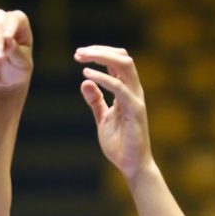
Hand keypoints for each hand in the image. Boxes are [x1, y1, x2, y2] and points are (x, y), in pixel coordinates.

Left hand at [74, 46, 152, 178]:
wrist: (132, 165)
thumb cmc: (119, 143)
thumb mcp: (103, 118)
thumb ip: (96, 101)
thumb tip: (85, 82)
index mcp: (126, 90)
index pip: (117, 62)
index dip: (99, 53)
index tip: (78, 54)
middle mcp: (134, 90)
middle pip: (122, 57)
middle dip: (100, 50)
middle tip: (78, 52)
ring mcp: (136, 99)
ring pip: (125, 65)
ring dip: (103, 57)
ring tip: (82, 57)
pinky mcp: (135, 110)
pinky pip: (120, 88)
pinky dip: (103, 78)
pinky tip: (87, 75)